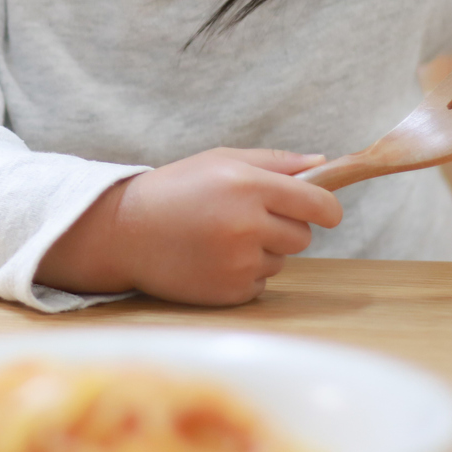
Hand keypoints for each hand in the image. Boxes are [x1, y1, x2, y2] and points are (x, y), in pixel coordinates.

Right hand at [35, 149, 343, 305]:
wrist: (123, 232)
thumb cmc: (175, 190)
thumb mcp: (221, 160)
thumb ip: (276, 162)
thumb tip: (323, 164)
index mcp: (248, 185)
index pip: (318, 205)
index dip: (327, 209)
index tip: (326, 212)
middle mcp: (246, 224)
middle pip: (302, 236)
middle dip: (285, 227)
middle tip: (247, 219)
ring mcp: (238, 261)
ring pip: (281, 260)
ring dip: (262, 251)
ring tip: (219, 238)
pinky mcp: (228, 291)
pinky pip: (260, 283)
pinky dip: (244, 274)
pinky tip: (212, 259)